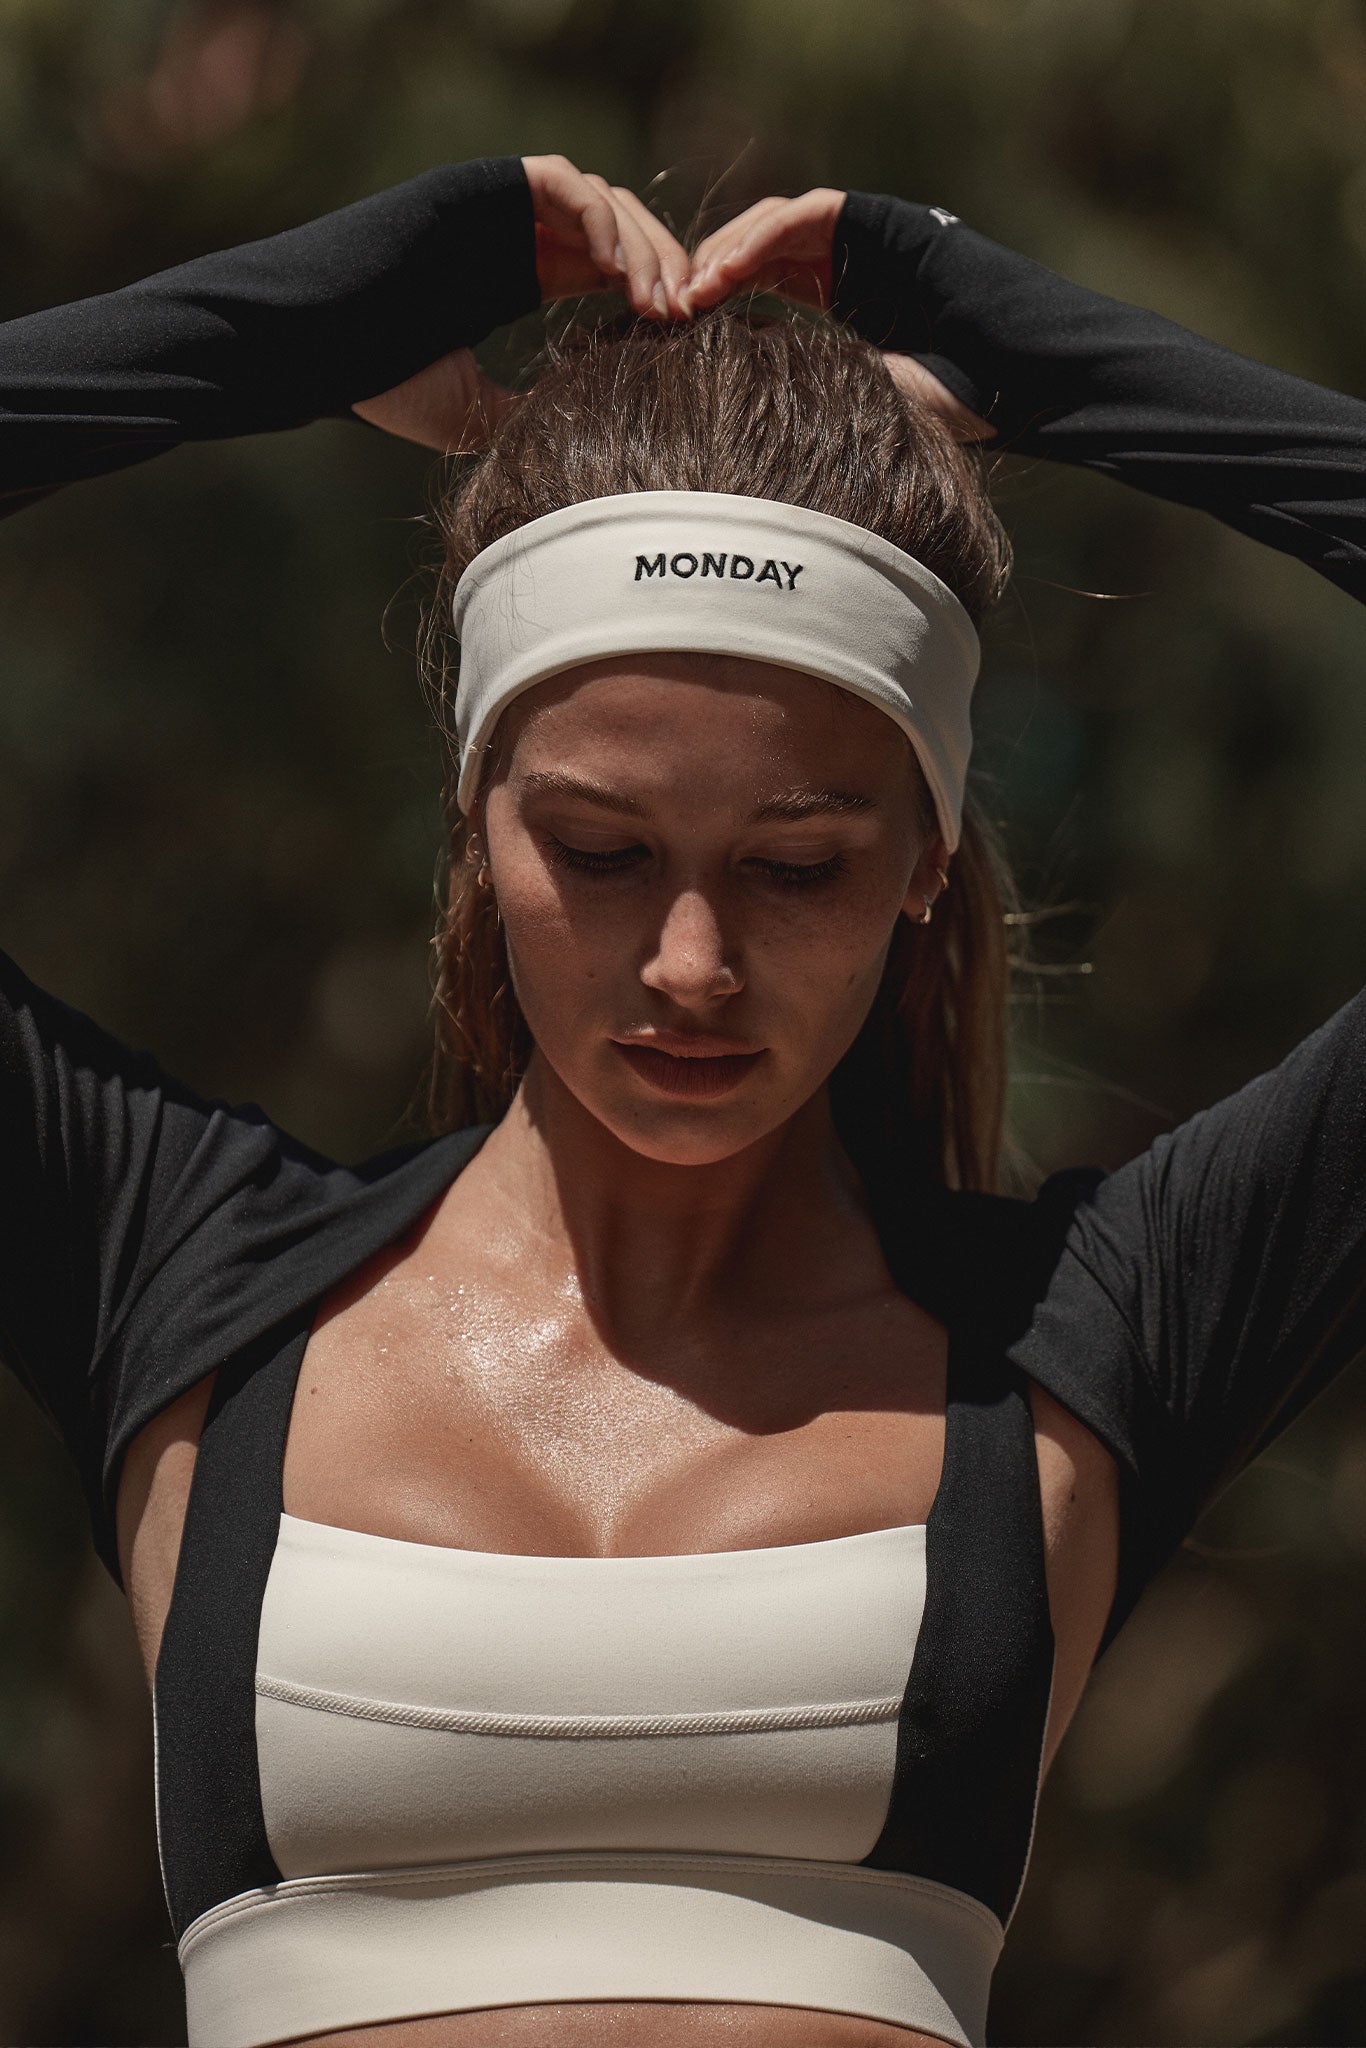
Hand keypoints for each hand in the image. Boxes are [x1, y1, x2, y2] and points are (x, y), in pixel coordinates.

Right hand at [352, 154, 693, 455]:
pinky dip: (596, 214)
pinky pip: (558, 179)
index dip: (650, 294)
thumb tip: (581, 441)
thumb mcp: (475, 412)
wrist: (319, 347)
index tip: (680, 337)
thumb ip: (529, 413)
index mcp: (518, 278)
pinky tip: (613, 267)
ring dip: (639, 242)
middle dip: (661, 265)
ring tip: (656, 298)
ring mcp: (499, 208)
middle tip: (684, 314)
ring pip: (599, 199)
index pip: (607, 269)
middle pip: (616, 229)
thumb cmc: (381, 381)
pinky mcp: (481, 186)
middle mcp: (515, 237)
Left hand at [682, 187, 995, 443]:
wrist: (1012, 372)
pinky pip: (806, 215)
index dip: (722, 303)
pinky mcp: (872, 219)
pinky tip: (731, 270)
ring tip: (694, 292)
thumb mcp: (862, 401)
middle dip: (712, 275)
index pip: (764, 283)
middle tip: (672, 311)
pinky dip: (764, 237)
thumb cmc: (950, 402)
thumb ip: (815, 385)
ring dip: (728, 254)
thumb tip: (746, 393)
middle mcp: (844, 260)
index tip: (681, 335)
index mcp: (841, 297)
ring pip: (772, 226)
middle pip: (758, 251)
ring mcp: (858, 236)